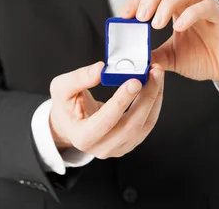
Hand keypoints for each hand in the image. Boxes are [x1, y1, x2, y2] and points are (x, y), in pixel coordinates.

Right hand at [49, 61, 164, 158]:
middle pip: (131, 126)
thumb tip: (101, 69)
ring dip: (155, 98)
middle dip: (146, 97)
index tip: (134, 81)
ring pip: (145, 125)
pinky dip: (155, 103)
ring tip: (157, 75)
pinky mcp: (130, 143)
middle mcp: (102, 148)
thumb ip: (79, 78)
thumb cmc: (65, 107)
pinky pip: (148, 124)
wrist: (70, 124)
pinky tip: (155, 86)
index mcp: (82, 137)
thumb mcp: (61, 88)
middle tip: (153, 73)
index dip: (121, 101)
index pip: (106, 121)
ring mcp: (119, 148)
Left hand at [120, 0, 218, 83]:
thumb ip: (153, 55)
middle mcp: (194, 1)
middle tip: (140, 16)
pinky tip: (178, 27)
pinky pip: (208, 7)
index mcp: (179, 6)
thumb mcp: (171, 58)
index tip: (123, 14)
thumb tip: (131, 57)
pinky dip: (191, 14)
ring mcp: (210, 7)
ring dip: (168, 3)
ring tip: (155, 23)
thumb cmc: (204, 58)